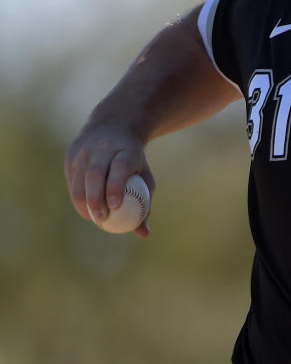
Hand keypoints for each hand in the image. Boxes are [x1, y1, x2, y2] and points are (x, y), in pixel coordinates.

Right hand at [64, 122, 154, 238]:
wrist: (113, 129)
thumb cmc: (134, 162)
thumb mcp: (146, 177)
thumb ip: (146, 205)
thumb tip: (144, 234)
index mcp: (126, 150)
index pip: (119, 168)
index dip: (115, 187)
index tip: (115, 207)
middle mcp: (104, 148)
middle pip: (95, 173)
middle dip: (95, 198)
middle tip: (101, 219)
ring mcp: (85, 150)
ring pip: (79, 178)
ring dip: (83, 201)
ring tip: (93, 217)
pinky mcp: (72, 156)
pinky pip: (72, 180)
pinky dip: (77, 197)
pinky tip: (85, 208)